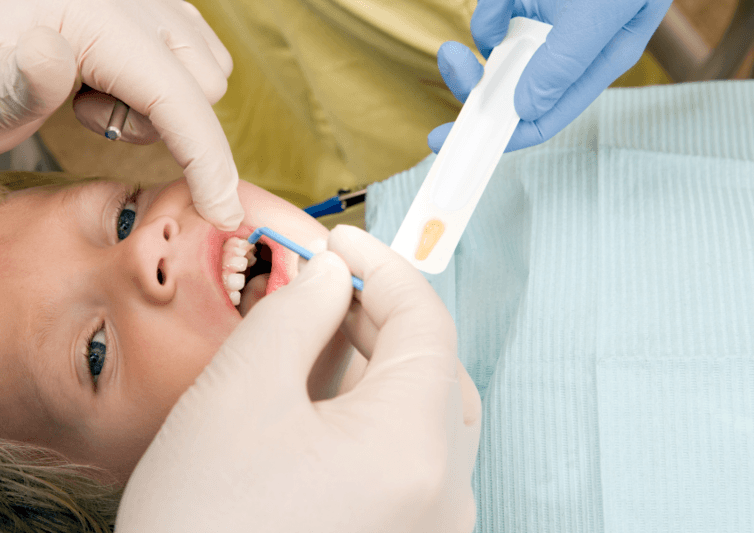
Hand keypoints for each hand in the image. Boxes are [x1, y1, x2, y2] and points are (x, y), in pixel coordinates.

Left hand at [0, 0, 242, 229]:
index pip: (181, 102)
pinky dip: (175, 77)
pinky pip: (198, 44)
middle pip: (206, 86)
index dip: (208, 166)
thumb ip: (22, 83)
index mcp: (98, 15)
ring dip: (170, 100)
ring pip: (209, 65)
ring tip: (96, 92)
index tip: (222, 216)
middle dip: (165, 123)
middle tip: (87, 115)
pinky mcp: (149, 2)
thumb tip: (51, 54)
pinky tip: (118, 77)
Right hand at [116, 225, 481, 532]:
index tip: (341, 242)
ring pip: (423, 413)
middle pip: (434, 369)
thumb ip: (297, 314)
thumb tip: (330, 274)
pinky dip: (375, 412)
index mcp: (414, 450)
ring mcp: (431, 525)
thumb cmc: (201, 524)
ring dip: (377, 363)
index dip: (383, 269)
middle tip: (327, 285)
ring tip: (317, 336)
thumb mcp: (240, 394)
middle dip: (382, 316)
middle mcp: (443, 495)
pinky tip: (324, 398)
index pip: (427, 325)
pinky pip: (409, 457)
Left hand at [429, 0, 671, 152]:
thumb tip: (524, 109)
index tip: (456, 139)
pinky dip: (494, 3)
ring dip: (487, 26)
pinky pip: (499, 10)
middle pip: (511, 86)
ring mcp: (548, 18)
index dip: (501, 134)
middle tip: (454, 60)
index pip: (544, 116)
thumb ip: (565, 62)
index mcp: (594, 65)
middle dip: (477, 79)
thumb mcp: (603, 14)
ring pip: (499, 44)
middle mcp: (568, 48)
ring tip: (502, 1)